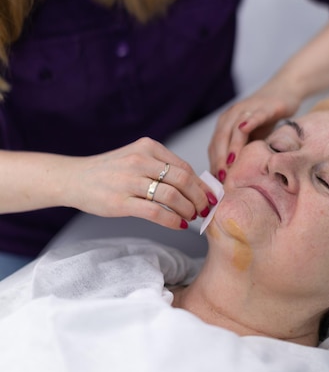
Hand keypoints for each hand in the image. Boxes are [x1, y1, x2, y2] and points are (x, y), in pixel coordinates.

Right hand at [64, 137, 214, 229]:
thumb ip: (162, 166)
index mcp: (148, 147)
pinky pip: (155, 213)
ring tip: (192, 217)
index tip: (210, 196)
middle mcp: (140, 160)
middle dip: (199, 198)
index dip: (201, 185)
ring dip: (188, 210)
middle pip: (183, 180)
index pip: (184, 167)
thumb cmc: (111, 170)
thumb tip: (195, 185)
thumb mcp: (137, 158)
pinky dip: (172, 221)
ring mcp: (129, 181)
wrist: (76, 178)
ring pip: (172, 196)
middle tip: (204, 209)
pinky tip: (179, 225)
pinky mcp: (120, 202)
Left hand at [208, 79, 300, 179]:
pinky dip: (249, 121)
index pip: (215, 146)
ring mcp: (247, 108)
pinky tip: (245, 128)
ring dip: (232, 145)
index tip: (214, 182)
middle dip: (219, 159)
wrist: (283, 91)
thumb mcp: (251, 139)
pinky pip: (255, 114)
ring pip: (236, 128)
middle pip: (221, 138)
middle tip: (221, 178)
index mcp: (225, 124)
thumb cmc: (264, 119)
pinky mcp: (265, 106)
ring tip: (231, 163)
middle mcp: (232, 115)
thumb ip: (241, 153)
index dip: (213, 164)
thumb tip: (231, 180)